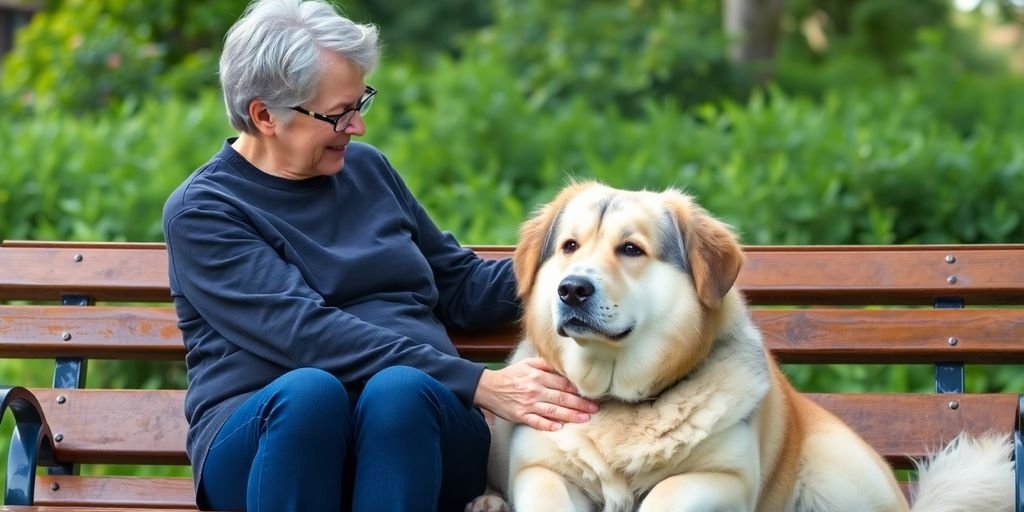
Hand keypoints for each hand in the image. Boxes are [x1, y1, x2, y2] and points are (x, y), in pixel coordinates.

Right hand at [474, 357, 598, 431]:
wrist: (488, 387)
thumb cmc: (510, 375)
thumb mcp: (527, 364)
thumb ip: (545, 364)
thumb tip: (563, 366)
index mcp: (538, 376)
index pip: (563, 383)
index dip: (578, 389)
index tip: (591, 394)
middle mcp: (535, 390)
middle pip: (562, 398)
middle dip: (581, 404)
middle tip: (595, 409)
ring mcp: (528, 404)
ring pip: (554, 411)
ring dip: (571, 415)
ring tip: (585, 419)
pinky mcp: (521, 416)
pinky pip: (537, 422)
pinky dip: (548, 425)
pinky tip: (560, 428)